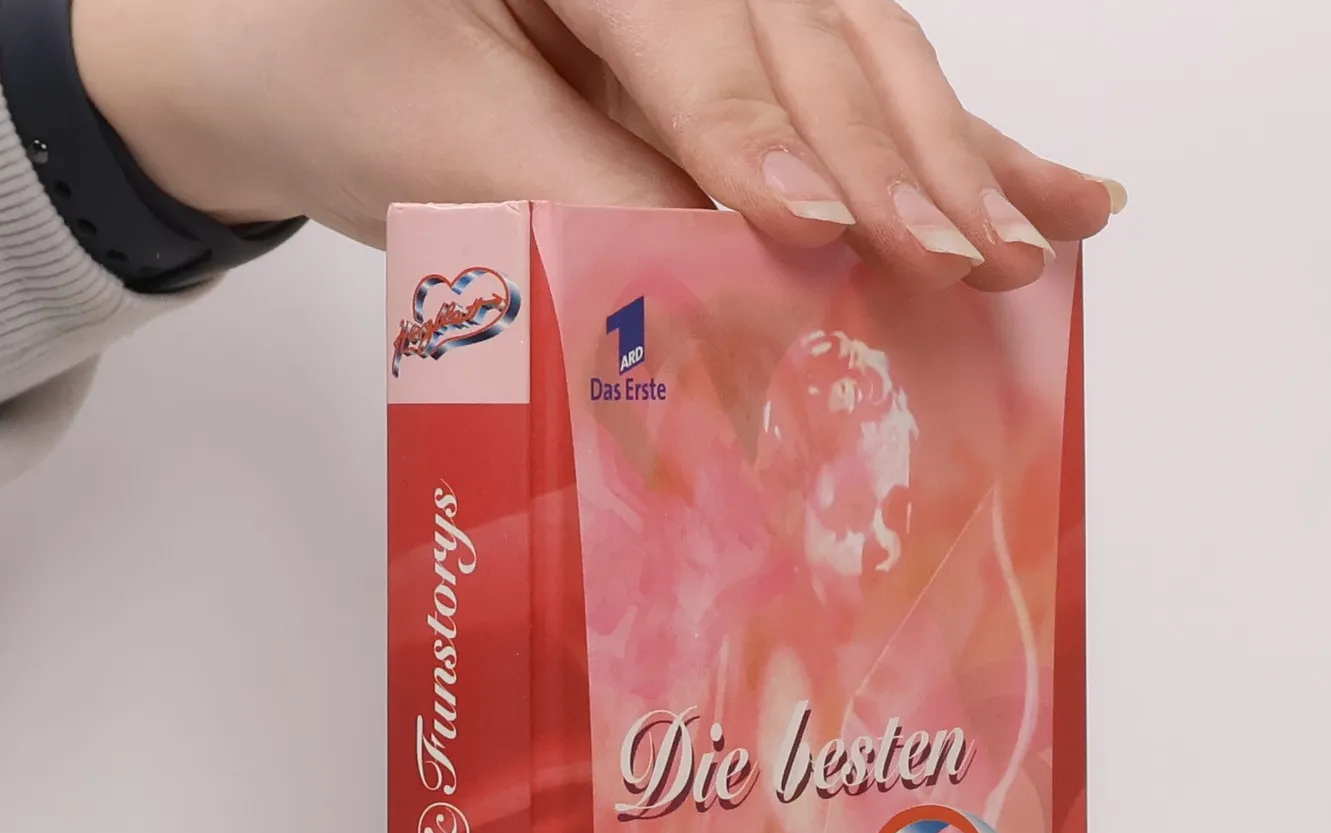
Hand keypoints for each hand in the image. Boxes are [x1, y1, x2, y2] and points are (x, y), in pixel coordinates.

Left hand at [72, 0, 1122, 291]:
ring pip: (860, 49)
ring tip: (1053, 228)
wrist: (278, 46)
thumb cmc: (334, 76)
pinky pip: (846, 82)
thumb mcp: (439, 142)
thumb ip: (590, 209)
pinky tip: (1041, 182)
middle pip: (814, 29)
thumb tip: (734, 306)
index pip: (696, 32)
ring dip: (958, 152)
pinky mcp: (735, 30)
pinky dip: (937, 144)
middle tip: (978, 261)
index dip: (770, 143)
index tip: (844, 239)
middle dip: (903, 158)